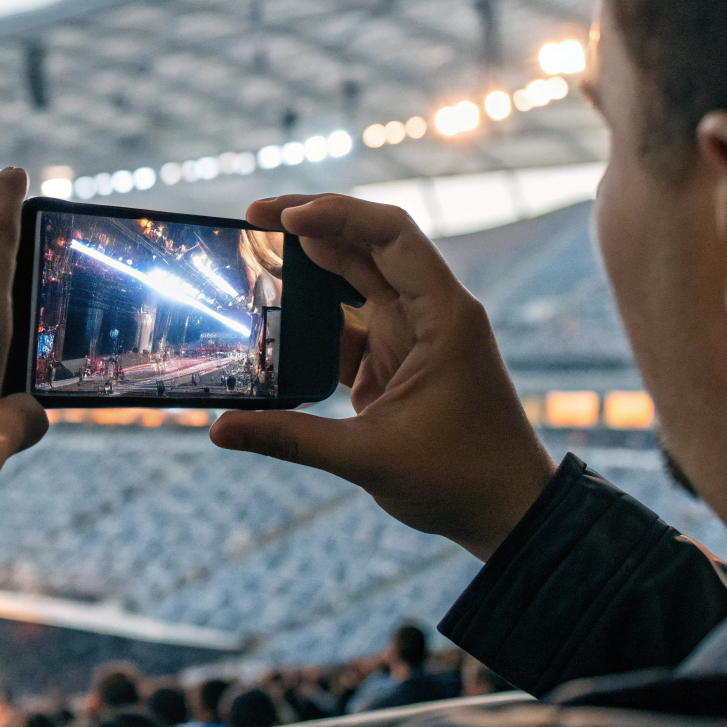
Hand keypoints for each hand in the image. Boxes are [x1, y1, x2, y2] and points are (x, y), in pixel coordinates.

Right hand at [210, 195, 553, 560]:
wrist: (507, 512)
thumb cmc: (462, 479)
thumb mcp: (369, 458)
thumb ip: (291, 439)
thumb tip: (219, 431)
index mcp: (444, 315)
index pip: (391, 235)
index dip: (337, 214)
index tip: (285, 218)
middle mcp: (431, 312)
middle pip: (369, 245)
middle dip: (313, 225)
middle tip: (253, 218)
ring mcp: (414, 334)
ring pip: (357, 280)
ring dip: (310, 267)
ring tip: (256, 255)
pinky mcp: (398, 360)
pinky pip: (351, 325)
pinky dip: (314, 320)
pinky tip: (273, 319)